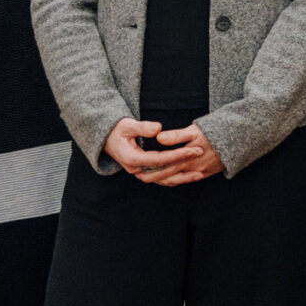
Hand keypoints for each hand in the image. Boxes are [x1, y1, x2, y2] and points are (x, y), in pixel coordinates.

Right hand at [107, 118, 222, 186]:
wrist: (106, 139)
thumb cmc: (117, 130)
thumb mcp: (127, 125)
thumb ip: (142, 127)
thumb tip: (158, 129)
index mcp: (132, 159)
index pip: (160, 159)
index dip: (178, 155)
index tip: (194, 149)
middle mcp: (136, 170)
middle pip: (164, 171)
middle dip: (183, 164)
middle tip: (200, 155)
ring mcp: (140, 173)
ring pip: (164, 180)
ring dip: (182, 178)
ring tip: (200, 173)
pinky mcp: (144, 173)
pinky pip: (162, 179)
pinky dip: (175, 178)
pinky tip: (189, 175)